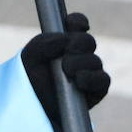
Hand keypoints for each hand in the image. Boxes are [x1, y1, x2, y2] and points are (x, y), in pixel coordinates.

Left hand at [21, 12, 110, 131]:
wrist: (29, 109)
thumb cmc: (28, 81)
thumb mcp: (30, 57)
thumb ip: (45, 43)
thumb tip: (66, 39)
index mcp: (64, 43)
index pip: (77, 26)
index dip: (77, 22)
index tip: (71, 24)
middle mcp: (79, 56)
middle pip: (88, 42)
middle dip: (77, 45)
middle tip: (63, 56)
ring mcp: (89, 73)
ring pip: (95, 61)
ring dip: (82, 63)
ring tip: (67, 71)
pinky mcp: (95, 91)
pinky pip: (103, 81)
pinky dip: (92, 78)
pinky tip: (80, 80)